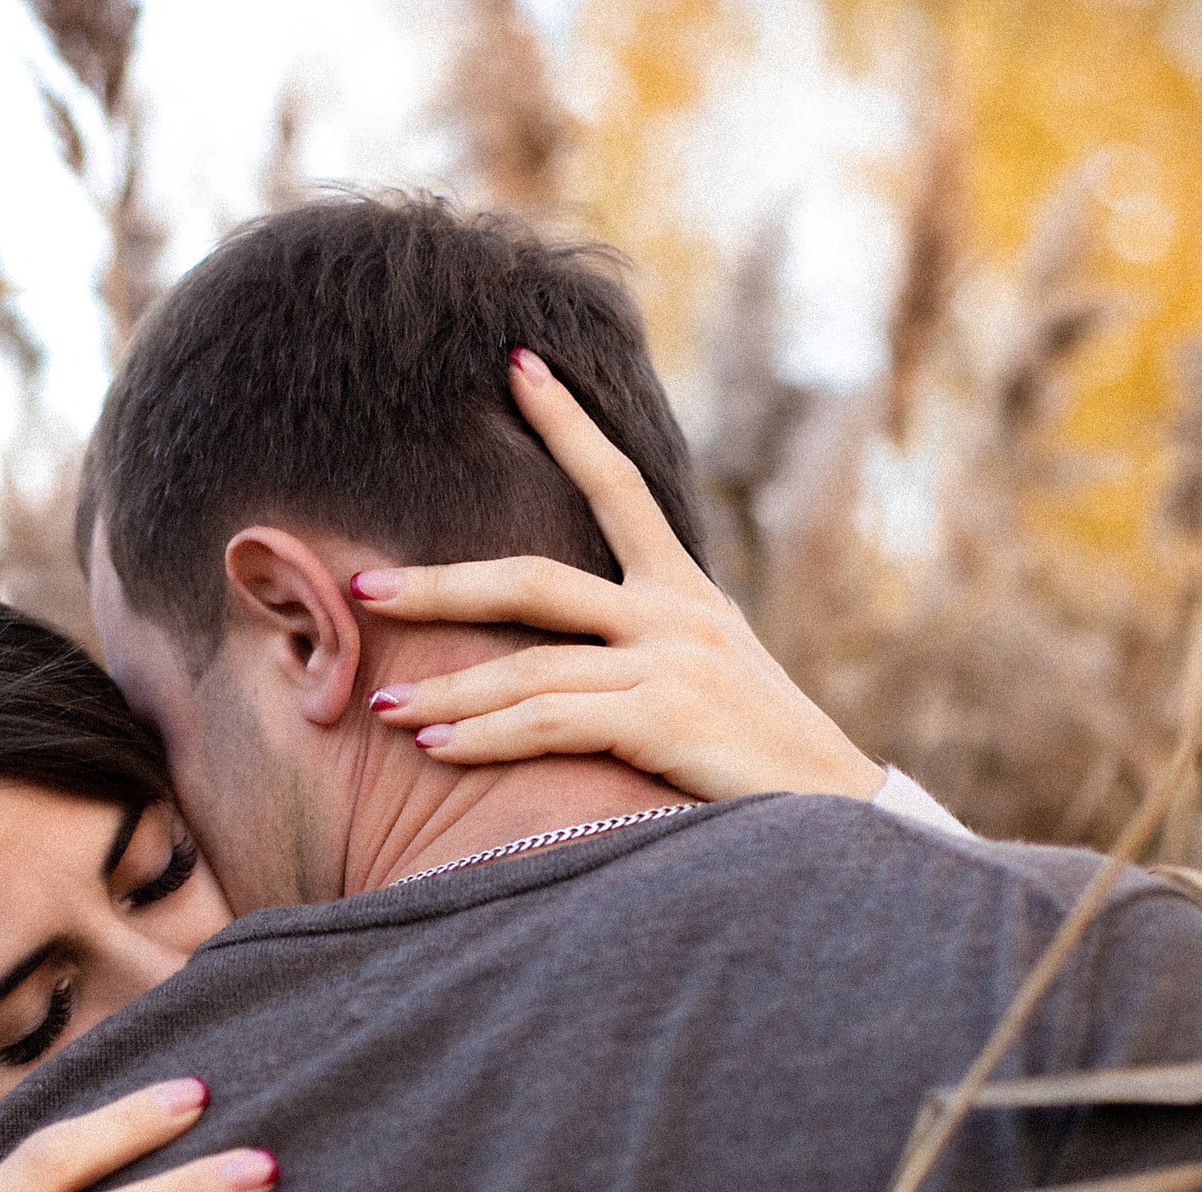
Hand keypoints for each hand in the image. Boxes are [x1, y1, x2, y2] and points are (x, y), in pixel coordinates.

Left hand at [350, 347, 886, 804]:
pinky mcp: (662, 719)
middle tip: (363, 587)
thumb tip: (574, 658)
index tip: (516, 365)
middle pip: (535, 581)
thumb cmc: (763, 762)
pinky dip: (484, 736)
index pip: (620, 485)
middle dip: (442, 586)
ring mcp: (669, 665)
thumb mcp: (714, 681)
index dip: (567, 423)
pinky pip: (549, 723)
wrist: (838, 815)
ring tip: (381, 708)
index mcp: (687, 593)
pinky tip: (434, 747)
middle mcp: (675, 615)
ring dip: (448, 690)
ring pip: (529, 665)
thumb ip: (649, 653)